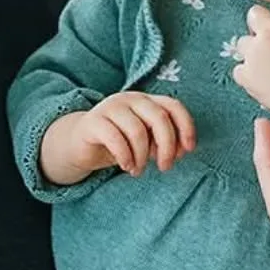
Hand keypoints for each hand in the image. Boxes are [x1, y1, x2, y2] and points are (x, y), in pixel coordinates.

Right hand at [39, 93, 195, 184]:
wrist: (80, 145)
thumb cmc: (119, 143)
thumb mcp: (145, 143)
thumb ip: (162, 142)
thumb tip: (180, 151)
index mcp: (147, 101)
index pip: (173, 106)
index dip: (186, 127)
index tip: (189, 150)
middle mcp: (131, 99)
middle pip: (159, 117)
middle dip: (167, 146)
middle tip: (165, 167)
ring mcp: (111, 107)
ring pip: (137, 130)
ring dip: (142, 156)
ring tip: (138, 171)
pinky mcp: (93, 121)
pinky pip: (115, 138)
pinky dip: (125, 156)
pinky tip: (126, 166)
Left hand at [231, 0, 269, 153]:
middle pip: (253, 15)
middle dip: (258, 28)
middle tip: (269, 47)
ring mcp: (257, 53)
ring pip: (242, 44)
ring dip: (252, 54)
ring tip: (269, 71)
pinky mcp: (247, 73)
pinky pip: (239, 70)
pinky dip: (249, 78)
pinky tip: (265, 86)